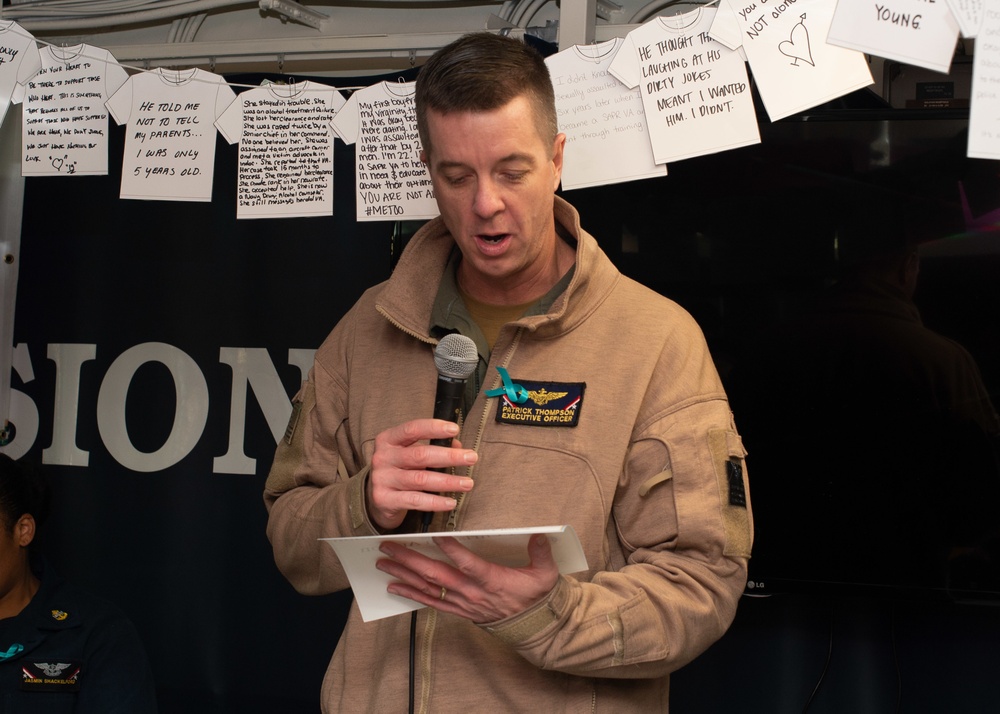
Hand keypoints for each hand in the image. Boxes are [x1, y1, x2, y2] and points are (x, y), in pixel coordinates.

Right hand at [367, 419, 477, 530]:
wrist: (376, 498)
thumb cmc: (399, 470)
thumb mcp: (410, 454)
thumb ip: (432, 447)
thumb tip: (458, 446)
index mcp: (388, 440)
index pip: (412, 429)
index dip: (434, 428)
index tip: (455, 429)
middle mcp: (383, 457)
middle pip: (420, 455)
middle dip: (449, 456)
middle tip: (471, 458)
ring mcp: (382, 479)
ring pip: (421, 479)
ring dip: (448, 481)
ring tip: (467, 483)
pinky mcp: (385, 499)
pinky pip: (415, 500)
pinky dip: (436, 502)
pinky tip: (451, 502)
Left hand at [376, 534, 559, 622]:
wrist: (531, 627)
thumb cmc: (536, 597)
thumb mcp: (545, 574)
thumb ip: (541, 553)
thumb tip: (540, 533)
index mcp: (492, 580)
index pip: (468, 564)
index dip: (452, 549)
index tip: (435, 534)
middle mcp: (472, 593)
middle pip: (436, 575)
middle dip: (410, 559)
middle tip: (389, 545)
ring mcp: (462, 603)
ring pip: (428, 588)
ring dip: (404, 574)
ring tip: (383, 563)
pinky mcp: (458, 610)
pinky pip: (430, 603)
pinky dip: (410, 594)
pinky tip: (394, 586)